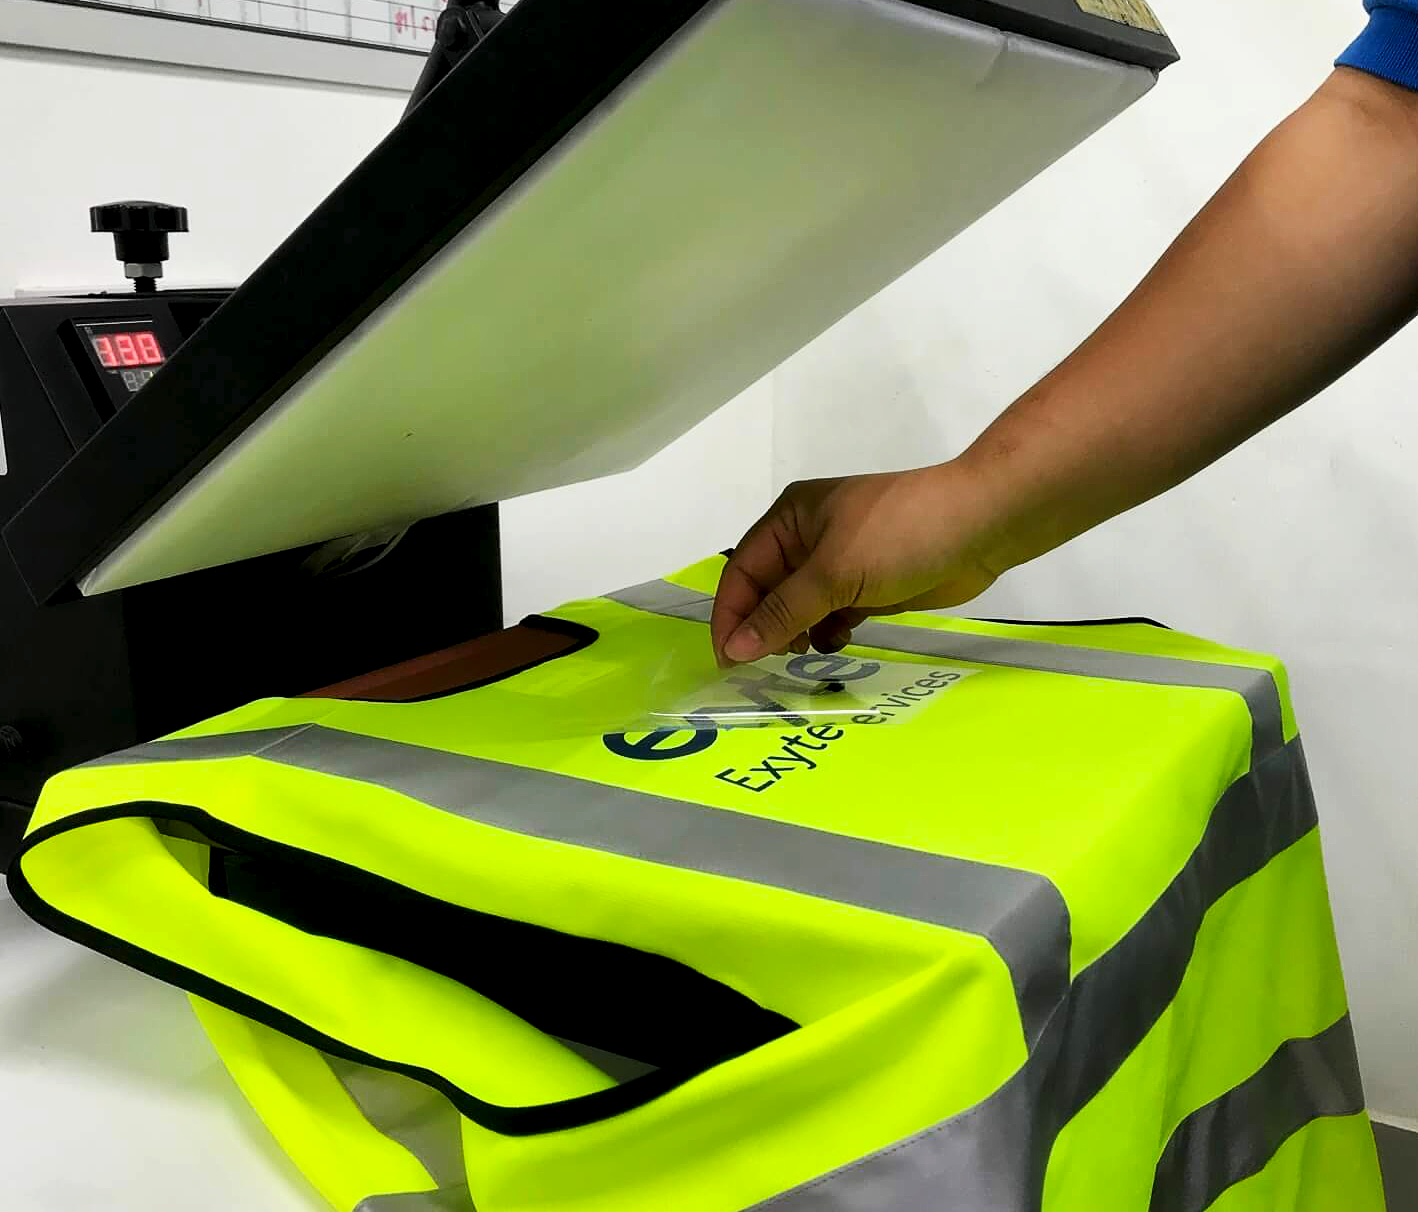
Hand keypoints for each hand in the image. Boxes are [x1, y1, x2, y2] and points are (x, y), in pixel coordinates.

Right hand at [711, 461, 1006, 664]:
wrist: (982, 524)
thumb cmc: (900, 536)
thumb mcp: (834, 573)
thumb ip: (782, 612)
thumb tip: (733, 649)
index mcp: (790, 519)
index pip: (742, 572)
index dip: (731, 616)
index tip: (728, 662)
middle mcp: (808, 539)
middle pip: (768, 592)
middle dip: (763, 628)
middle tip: (763, 670)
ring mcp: (841, 562)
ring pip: (800, 608)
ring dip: (795, 634)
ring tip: (801, 658)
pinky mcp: (870, 585)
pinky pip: (832, 615)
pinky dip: (828, 633)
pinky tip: (837, 644)